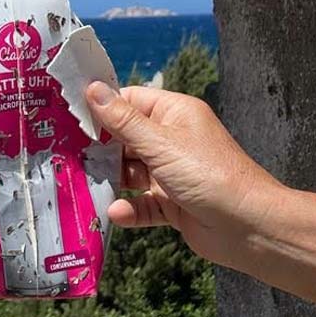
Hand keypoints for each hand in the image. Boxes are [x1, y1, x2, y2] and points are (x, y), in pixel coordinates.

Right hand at [86, 82, 284, 268]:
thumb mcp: (161, 144)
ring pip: (129, 174)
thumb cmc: (209, 174)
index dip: (101, 108)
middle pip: (124, 140)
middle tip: (68, 156)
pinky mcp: (170, 205)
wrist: (247, 226)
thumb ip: (123, 121)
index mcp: (174, 115)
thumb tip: (93, 89)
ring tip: (86, 187)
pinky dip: (128, 209)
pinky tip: (117, 212)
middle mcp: (171, 141)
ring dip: (111, 182)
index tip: (69, 117)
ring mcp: (170, 174)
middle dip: (100, 150)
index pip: (130, 102)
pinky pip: (140, 204)